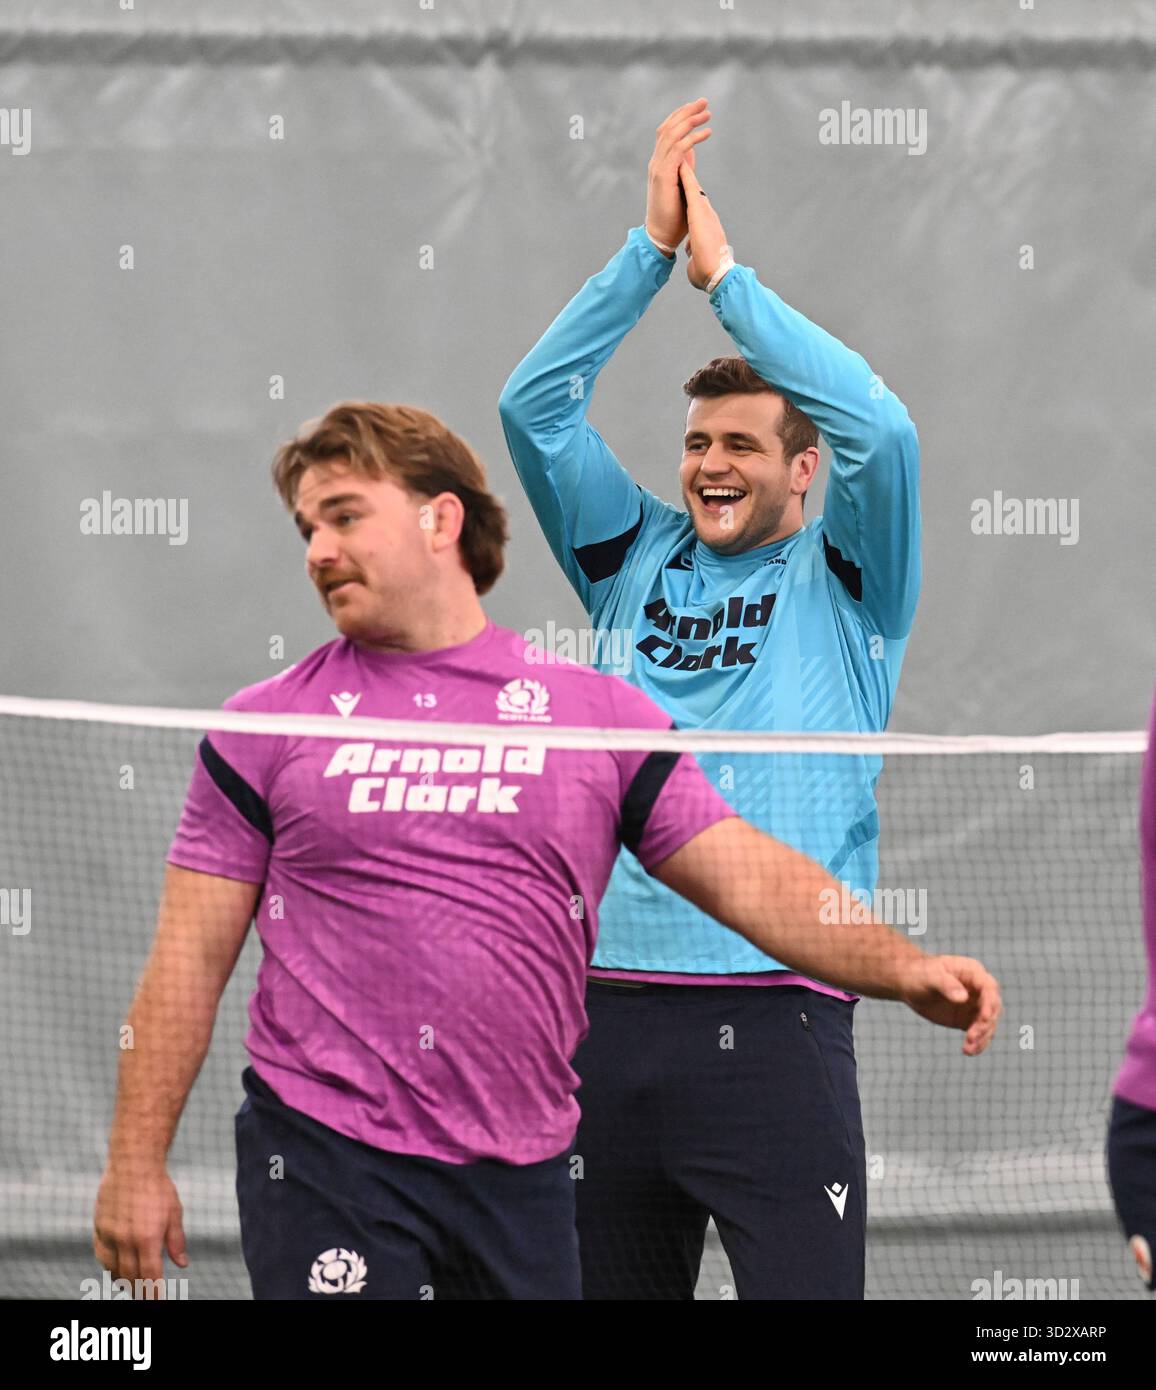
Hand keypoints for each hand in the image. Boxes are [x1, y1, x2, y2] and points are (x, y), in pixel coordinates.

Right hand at [93, 1165, 187, 1295]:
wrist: (133, 1164)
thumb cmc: (158, 1187)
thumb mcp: (174, 1212)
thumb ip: (176, 1241)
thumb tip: (182, 1264)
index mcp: (147, 1237)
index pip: (150, 1276)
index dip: (153, 1294)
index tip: (158, 1303)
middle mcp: (126, 1239)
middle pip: (131, 1277)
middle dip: (140, 1290)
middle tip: (147, 1297)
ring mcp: (109, 1234)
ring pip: (114, 1269)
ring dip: (124, 1280)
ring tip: (133, 1286)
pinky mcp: (99, 1228)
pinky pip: (102, 1256)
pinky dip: (110, 1266)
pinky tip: (117, 1270)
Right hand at [645, 98, 711, 253]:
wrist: (662, 235)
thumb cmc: (674, 215)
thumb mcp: (682, 183)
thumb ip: (685, 165)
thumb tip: (692, 150)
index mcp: (659, 162)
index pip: (667, 131)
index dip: (680, 116)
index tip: (697, 107)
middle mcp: (656, 161)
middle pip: (669, 126)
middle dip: (687, 111)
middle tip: (704, 101)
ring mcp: (658, 167)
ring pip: (672, 133)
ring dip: (691, 120)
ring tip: (707, 113)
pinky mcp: (664, 175)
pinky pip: (678, 149)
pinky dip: (693, 138)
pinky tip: (707, 132)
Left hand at [678, 160, 731, 290]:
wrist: (716, 273)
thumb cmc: (706, 269)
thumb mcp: (697, 254)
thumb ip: (694, 249)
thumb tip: (691, 252)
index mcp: (702, 222)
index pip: (693, 200)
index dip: (688, 186)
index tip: (683, 174)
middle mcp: (704, 212)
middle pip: (693, 186)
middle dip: (688, 169)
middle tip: (684, 151)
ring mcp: (703, 209)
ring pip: (692, 182)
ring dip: (687, 166)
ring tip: (682, 148)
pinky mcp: (699, 210)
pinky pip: (691, 187)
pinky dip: (686, 173)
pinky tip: (680, 160)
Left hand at [899, 954, 1002, 1054]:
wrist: (907, 983)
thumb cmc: (919, 973)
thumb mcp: (929, 976)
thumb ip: (946, 985)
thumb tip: (963, 998)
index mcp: (972, 972)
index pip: (989, 987)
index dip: (990, 1003)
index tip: (985, 1018)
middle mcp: (978, 989)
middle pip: (993, 1008)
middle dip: (985, 1024)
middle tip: (971, 1037)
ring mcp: (974, 1005)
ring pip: (988, 1024)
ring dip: (982, 1038)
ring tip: (968, 1049)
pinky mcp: (967, 1019)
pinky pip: (978, 1033)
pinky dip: (977, 1043)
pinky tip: (969, 1051)